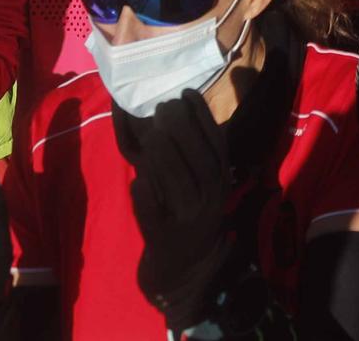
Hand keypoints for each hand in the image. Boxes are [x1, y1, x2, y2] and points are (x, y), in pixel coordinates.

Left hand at [117, 90, 235, 330]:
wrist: (186, 267)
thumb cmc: (189, 214)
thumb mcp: (201, 184)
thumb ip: (193, 153)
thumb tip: (177, 108)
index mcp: (220, 180)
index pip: (217, 144)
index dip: (203, 116)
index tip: (186, 92)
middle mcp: (210, 198)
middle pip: (202, 161)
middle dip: (184, 131)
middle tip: (164, 106)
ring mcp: (188, 219)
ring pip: (179, 185)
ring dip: (165, 158)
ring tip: (151, 134)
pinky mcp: (165, 237)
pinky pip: (155, 213)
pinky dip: (146, 195)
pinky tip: (138, 179)